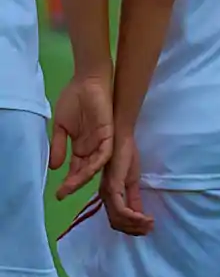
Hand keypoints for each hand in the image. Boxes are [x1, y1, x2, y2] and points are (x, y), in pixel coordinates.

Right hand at [49, 71, 113, 198]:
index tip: (57, 194)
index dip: (68, 182)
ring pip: (95, 165)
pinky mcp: (109, 134)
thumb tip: (53, 167)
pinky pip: (105, 152)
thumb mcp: (61, 127)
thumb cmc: (75, 100)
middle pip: (86, 171)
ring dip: (83, 176)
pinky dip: (97, 161)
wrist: (86, 82)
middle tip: (62, 194)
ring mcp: (102, 142)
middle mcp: (93, 148)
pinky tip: (87, 169)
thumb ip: (58, 146)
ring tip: (71, 185)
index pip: (76, 169)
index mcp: (82, 147)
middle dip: (74, 183)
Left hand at [100, 129, 151, 235]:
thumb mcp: (132, 180)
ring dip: (136, 225)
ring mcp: (108, 193)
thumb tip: (138, 213)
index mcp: (109, 194)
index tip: (148, 228)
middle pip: (117, 223)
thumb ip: (134, 197)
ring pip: (119, 219)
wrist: (121, 139)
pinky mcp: (113, 187)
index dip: (132, 227)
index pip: (117, 219)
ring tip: (150, 223)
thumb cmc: (125, 155)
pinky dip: (134, 217)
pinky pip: (121, 209)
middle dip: (134, 229)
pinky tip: (145, 217)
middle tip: (150, 228)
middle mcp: (105, 196)